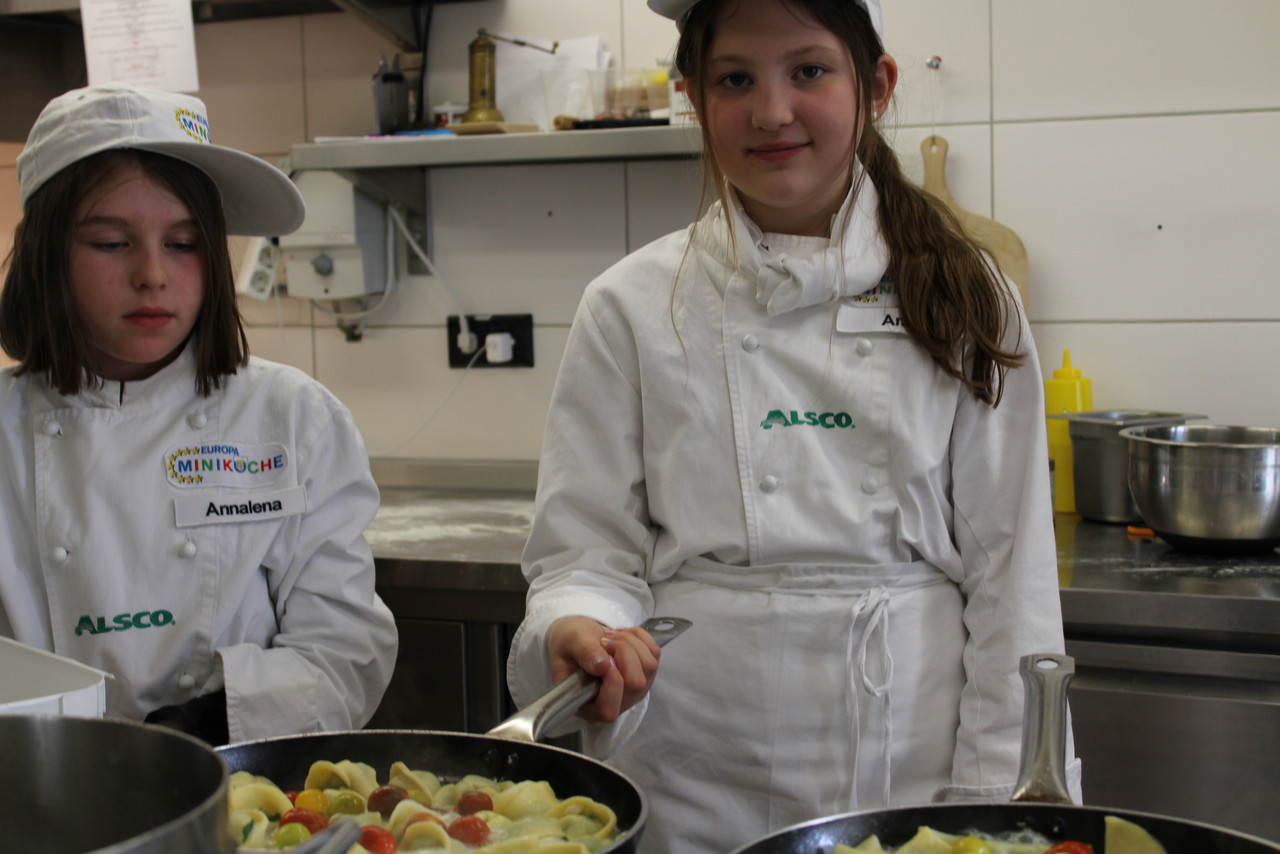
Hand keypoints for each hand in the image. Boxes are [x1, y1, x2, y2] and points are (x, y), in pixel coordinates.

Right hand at [545, 616, 662, 723]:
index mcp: (589, 707)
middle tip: (604, 641)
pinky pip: (654, 653)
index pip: (609, 709)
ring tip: (610, 637)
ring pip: (649, 666)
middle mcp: (615, 705)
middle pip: (635, 683)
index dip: (611, 680)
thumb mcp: (570, 644)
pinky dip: (640, 637)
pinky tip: (622, 636)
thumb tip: (602, 666)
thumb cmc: (569, 644)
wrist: (579, 638)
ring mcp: (634, 691)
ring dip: (631, 642)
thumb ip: (584, 653)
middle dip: (623, 651)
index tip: (601, 656)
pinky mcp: (645, 675)